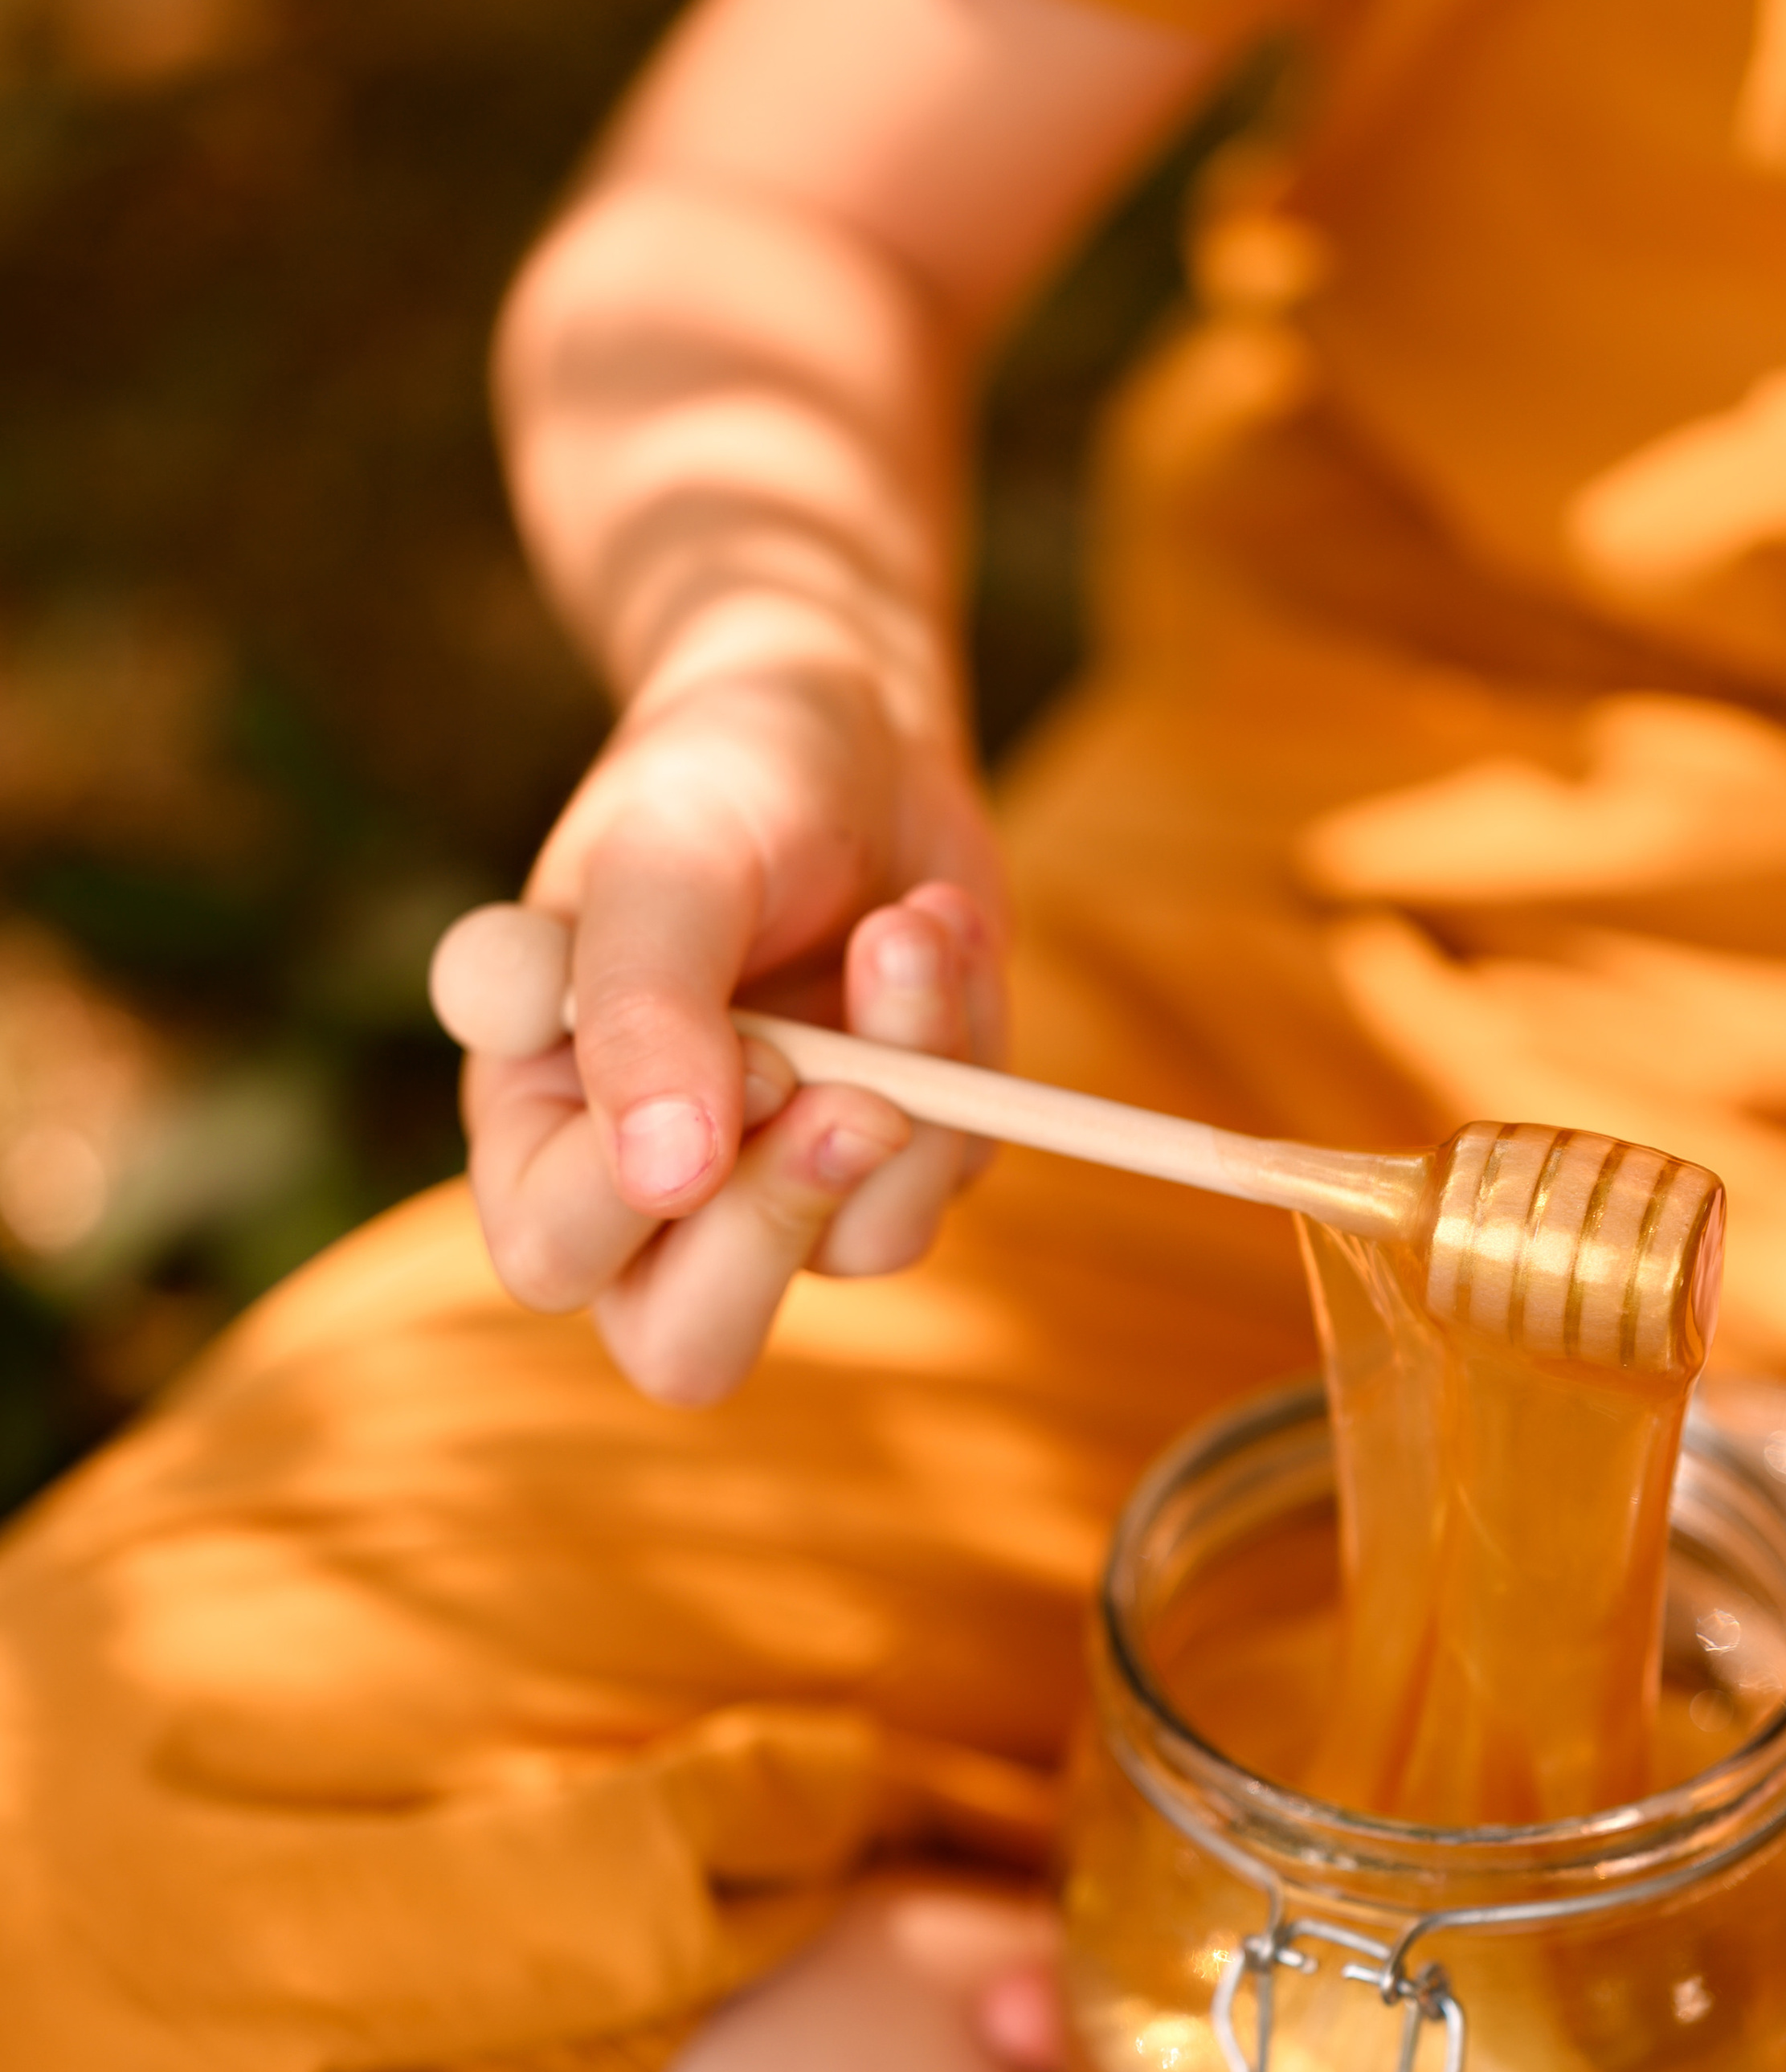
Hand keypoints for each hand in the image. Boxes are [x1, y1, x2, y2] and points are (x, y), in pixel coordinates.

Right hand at [431, 663, 1005, 1404]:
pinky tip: (932, 929)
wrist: (848, 724)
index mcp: (536, 1119)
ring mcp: (783, 1179)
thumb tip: (669, 1176)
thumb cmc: (718, 776)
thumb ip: (644, 1007)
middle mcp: (649, 1184)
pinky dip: (962, 1044)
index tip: (743, 1050)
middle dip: (786, 1223)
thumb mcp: (667, 860)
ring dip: (909, 1077)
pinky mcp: (898, 1152)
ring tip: (906, 924)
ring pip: (858, 1247)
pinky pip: (950, 1166)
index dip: (645, 1187)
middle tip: (858, 1096)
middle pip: (689, 1347)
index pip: (554, 1255)